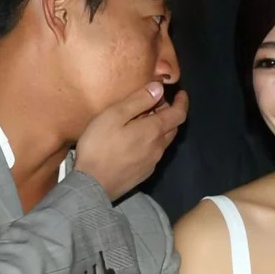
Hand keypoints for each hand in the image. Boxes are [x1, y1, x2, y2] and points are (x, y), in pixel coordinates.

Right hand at [74, 82, 188, 200]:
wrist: (92, 185)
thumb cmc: (99, 146)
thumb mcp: (114, 116)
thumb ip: (138, 100)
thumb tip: (159, 88)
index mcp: (153, 131)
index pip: (178, 114)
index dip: (182, 102)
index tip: (181, 94)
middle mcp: (158, 147)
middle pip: (173, 128)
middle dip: (170, 113)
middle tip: (157, 104)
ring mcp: (152, 163)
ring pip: (164, 141)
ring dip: (160, 128)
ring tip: (144, 120)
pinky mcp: (144, 173)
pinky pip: (154, 153)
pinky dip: (152, 141)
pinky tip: (136, 140)